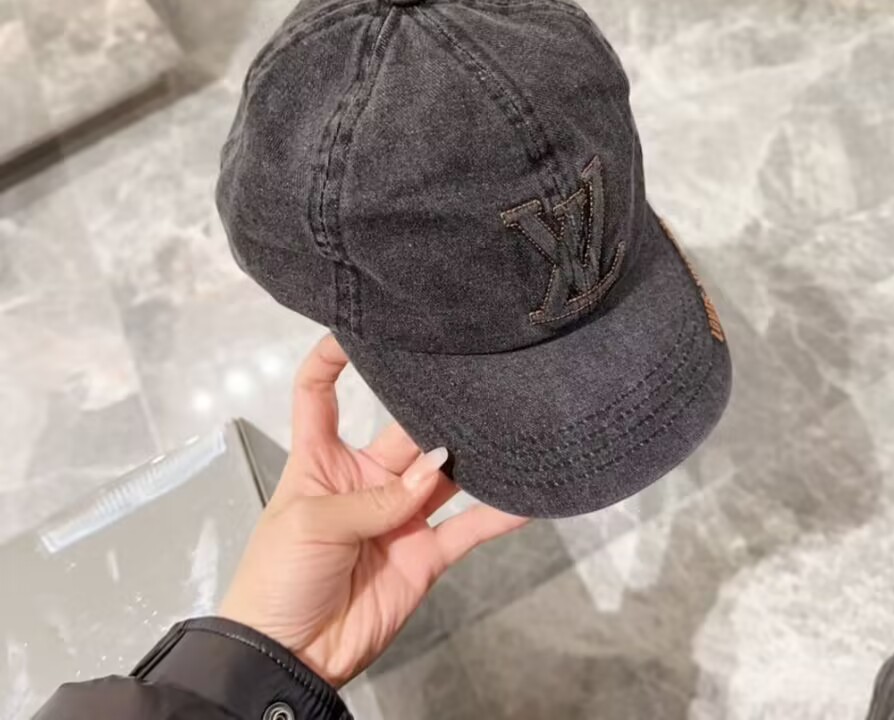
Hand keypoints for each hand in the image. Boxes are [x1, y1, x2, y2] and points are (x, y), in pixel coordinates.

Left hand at [219, 334, 527, 686]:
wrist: (289, 657)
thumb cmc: (276, 579)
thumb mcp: (312, 523)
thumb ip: (377, 497)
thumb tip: (436, 468)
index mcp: (319, 460)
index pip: (317, 394)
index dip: (330, 360)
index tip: (355, 328)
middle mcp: (363, 480)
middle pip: (401, 432)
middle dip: (431, 411)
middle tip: (468, 382)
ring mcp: (397, 516)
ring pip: (441, 475)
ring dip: (471, 456)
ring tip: (505, 427)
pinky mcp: (422, 555)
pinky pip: (466, 529)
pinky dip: (497, 515)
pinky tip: (525, 496)